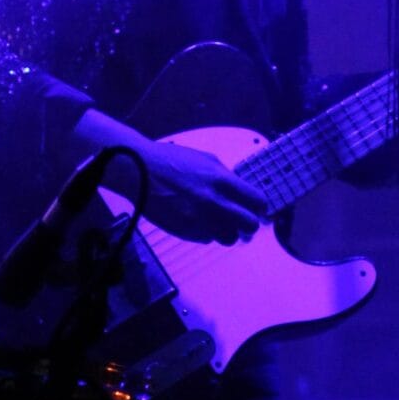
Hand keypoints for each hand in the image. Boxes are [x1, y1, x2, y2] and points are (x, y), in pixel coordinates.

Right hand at [128, 139, 274, 244]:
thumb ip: (226, 175)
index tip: (258, 208)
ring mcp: (199, 219)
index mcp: (222, 181)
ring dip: (228, 232)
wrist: (138, 171)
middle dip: (250, 224)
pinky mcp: (185, 231)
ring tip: (220, 223)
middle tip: (244, 222)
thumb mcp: (205, 159)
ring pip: (229, 238)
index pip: (257, 201)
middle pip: (249, 225)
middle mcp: (214, 203)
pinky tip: (199, 221)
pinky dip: (207, 233)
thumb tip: (242, 190)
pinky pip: (206, 239)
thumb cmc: (170, 161)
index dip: (260, 206)